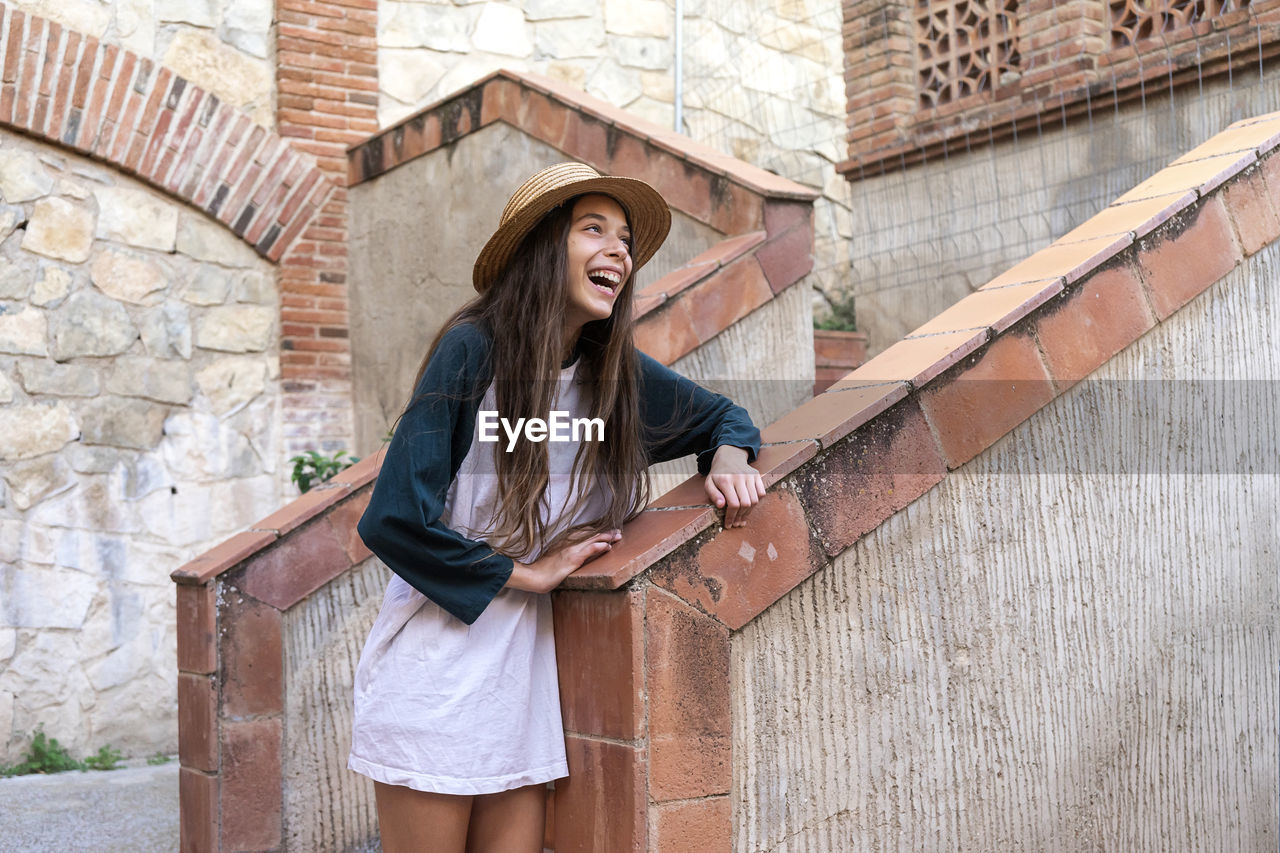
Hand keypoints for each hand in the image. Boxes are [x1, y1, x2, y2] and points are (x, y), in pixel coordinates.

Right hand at [505, 529, 621, 593]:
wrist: (534, 576)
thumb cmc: (543, 570)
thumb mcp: (555, 558)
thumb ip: (565, 554)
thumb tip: (575, 556)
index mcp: (565, 541)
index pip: (584, 533)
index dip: (596, 531)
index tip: (607, 530)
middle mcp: (569, 542)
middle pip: (590, 533)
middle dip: (604, 532)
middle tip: (617, 530)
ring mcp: (571, 549)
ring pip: (592, 539)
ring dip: (606, 536)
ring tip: (618, 535)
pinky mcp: (572, 558)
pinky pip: (589, 550)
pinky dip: (599, 546)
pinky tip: (608, 546)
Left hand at [704, 445, 765, 527]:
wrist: (729, 456)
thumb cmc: (718, 474)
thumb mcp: (709, 483)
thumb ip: (713, 495)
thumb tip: (721, 506)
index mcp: (725, 480)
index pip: (733, 504)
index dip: (731, 517)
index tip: (728, 524)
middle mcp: (739, 477)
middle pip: (745, 503)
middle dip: (740, 517)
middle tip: (736, 524)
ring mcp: (749, 476)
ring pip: (754, 500)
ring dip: (748, 512)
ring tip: (742, 518)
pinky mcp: (757, 475)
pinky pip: (761, 493)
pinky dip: (757, 502)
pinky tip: (749, 507)